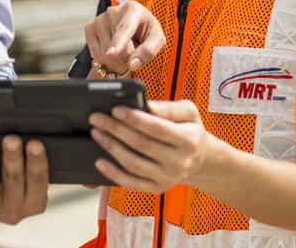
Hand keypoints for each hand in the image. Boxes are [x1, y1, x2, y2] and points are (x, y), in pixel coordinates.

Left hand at [0, 136, 48, 224]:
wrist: (1, 205)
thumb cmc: (21, 184)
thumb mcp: (31, 181)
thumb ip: (31, 162)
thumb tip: (28, 133)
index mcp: (34, 202)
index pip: (38, 180)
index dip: (37, 161)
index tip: (35, 143)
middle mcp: (14, 208)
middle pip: (14, 182)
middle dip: (12, 158)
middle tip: (11, 139)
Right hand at [84, 1, 165, 75]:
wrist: (134, 25)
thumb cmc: (146, 31)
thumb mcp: (157, 39)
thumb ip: (148, 51)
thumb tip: (133, 64)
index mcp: (133, 9)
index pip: (125, 28)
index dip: (118, 42)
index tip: (111, 54)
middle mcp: (113, 11)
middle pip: (115, 46)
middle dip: (125, 58)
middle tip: (133, 52)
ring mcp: (99, 19)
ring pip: (104, 53)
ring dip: (115, 60)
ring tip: (123, 49)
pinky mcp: (89, 28)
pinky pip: (95, 54)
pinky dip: (104, 58)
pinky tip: (112, 49)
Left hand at [89, 99, 208, 192]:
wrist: (199, 160)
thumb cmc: (189, 130)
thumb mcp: (189, 112)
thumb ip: (169, 107)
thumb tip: (147, 106)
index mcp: (188, 140)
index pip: (157, 128)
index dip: (135, 119)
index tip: (116, 109)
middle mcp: (179, 162)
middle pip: (141, 145)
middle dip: (116, 130)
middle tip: (97, 118)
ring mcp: (167, 178)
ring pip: (133, 164)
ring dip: (111, 147)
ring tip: (96, 133)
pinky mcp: (157, 188)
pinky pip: (131, 182)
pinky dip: (113, 173)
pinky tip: (100, 161)